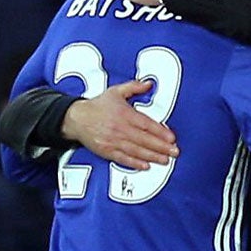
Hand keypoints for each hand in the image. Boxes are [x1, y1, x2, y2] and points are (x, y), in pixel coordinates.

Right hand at [63, 80, 178, 170]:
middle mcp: (120, 128)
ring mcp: (113, 141)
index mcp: (124, 114)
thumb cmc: (97, 106)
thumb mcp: (116, 91)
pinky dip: (134, 163)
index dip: (160, 132)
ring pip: (136, 150)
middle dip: (161, 147)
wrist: (76, 118)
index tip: (171, 137)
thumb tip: (149, 84)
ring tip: (164, 160)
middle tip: (174, 152)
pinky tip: (145, 166)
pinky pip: (123, 158)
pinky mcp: (107, 151)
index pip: (146, 124)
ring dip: (152, 156)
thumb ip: (134, 87)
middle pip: (144, 139)